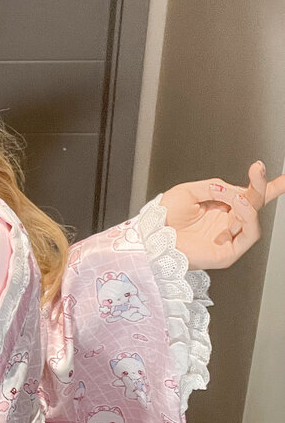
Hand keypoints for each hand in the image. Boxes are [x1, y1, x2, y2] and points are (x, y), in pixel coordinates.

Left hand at [159, 161, 284, 270]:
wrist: (151, 238)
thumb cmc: (163, 218)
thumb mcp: (189, 191)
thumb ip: (214, 187)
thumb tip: (236, 189)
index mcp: (219, 207)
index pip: (247, 195)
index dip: (264, 184)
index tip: (277, 173)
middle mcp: (226, 221)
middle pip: (255, 204)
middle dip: (261, 186)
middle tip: (257, 170)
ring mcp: (229, 237)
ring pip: (253, 218)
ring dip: (251, 203)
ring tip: (241, 196)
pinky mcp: (229, 252)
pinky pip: (249, 235)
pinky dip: (248, 220)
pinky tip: (239, 208)